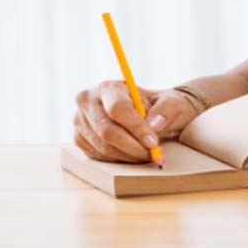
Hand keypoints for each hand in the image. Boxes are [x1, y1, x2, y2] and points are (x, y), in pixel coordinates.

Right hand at [72, 81, 200, 162]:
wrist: (143, 113)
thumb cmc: (156, 106)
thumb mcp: (169, 101)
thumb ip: (167, 108)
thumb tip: (155, 124)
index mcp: (107, 87)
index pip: (117, 109)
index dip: (136, 127)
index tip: (153, 142)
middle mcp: (87, 102)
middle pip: (107, 131)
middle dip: (133, 147)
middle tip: (153, 154)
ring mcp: (79, 122)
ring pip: (104, 147)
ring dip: (129, 156)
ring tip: (147, 154)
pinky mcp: (79, 139)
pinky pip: (99, 156)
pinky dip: (120, 159)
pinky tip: (133, 154)